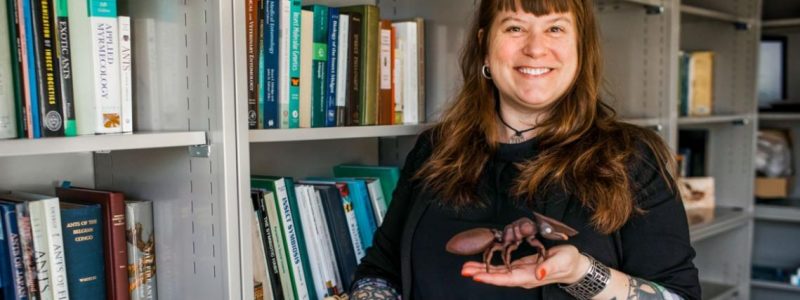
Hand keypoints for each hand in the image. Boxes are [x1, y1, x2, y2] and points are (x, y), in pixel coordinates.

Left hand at [460, 244, 589, 288]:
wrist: (574, 266)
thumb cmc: (569, 262)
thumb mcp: (562, 261)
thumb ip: (549, 267)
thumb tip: (538, 274)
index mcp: (531, 277)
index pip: (508, 279)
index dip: (492, 278)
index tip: (477, 276)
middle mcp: (523, 277)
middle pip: (499, 278)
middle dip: (481, 274)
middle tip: (464, 270)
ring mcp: (520, 273)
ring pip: (498, 273)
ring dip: (482, 270)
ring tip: (466, 268)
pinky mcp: (520, 267)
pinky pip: (502, 268)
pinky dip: (490, 266)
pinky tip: (479, 265)